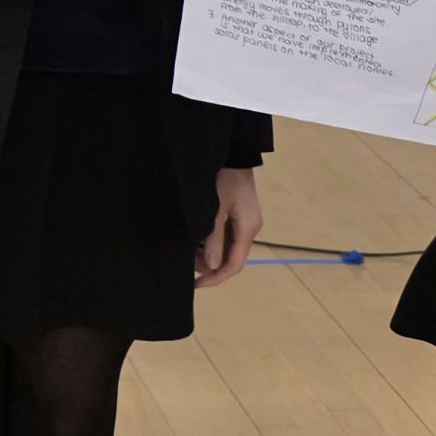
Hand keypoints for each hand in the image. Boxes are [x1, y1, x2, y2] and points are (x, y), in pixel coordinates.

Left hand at [194, 166, 262, 287]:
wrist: (234, 151)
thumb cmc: (224, 177)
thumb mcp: (215, 208)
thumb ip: (214, 238)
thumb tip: (212, 266)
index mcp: (247, 229)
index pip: (234, 265)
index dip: (215, 278)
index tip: (196, 284)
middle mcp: (249, 228)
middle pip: (231, 258)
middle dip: (209, 265)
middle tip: (186, 263)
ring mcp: (244, 221)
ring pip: (227, 247)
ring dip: (209, 253)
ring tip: (188, 251)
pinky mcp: (238, 213)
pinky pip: (226, 235)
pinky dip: (211, 241)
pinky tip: (195, 238)